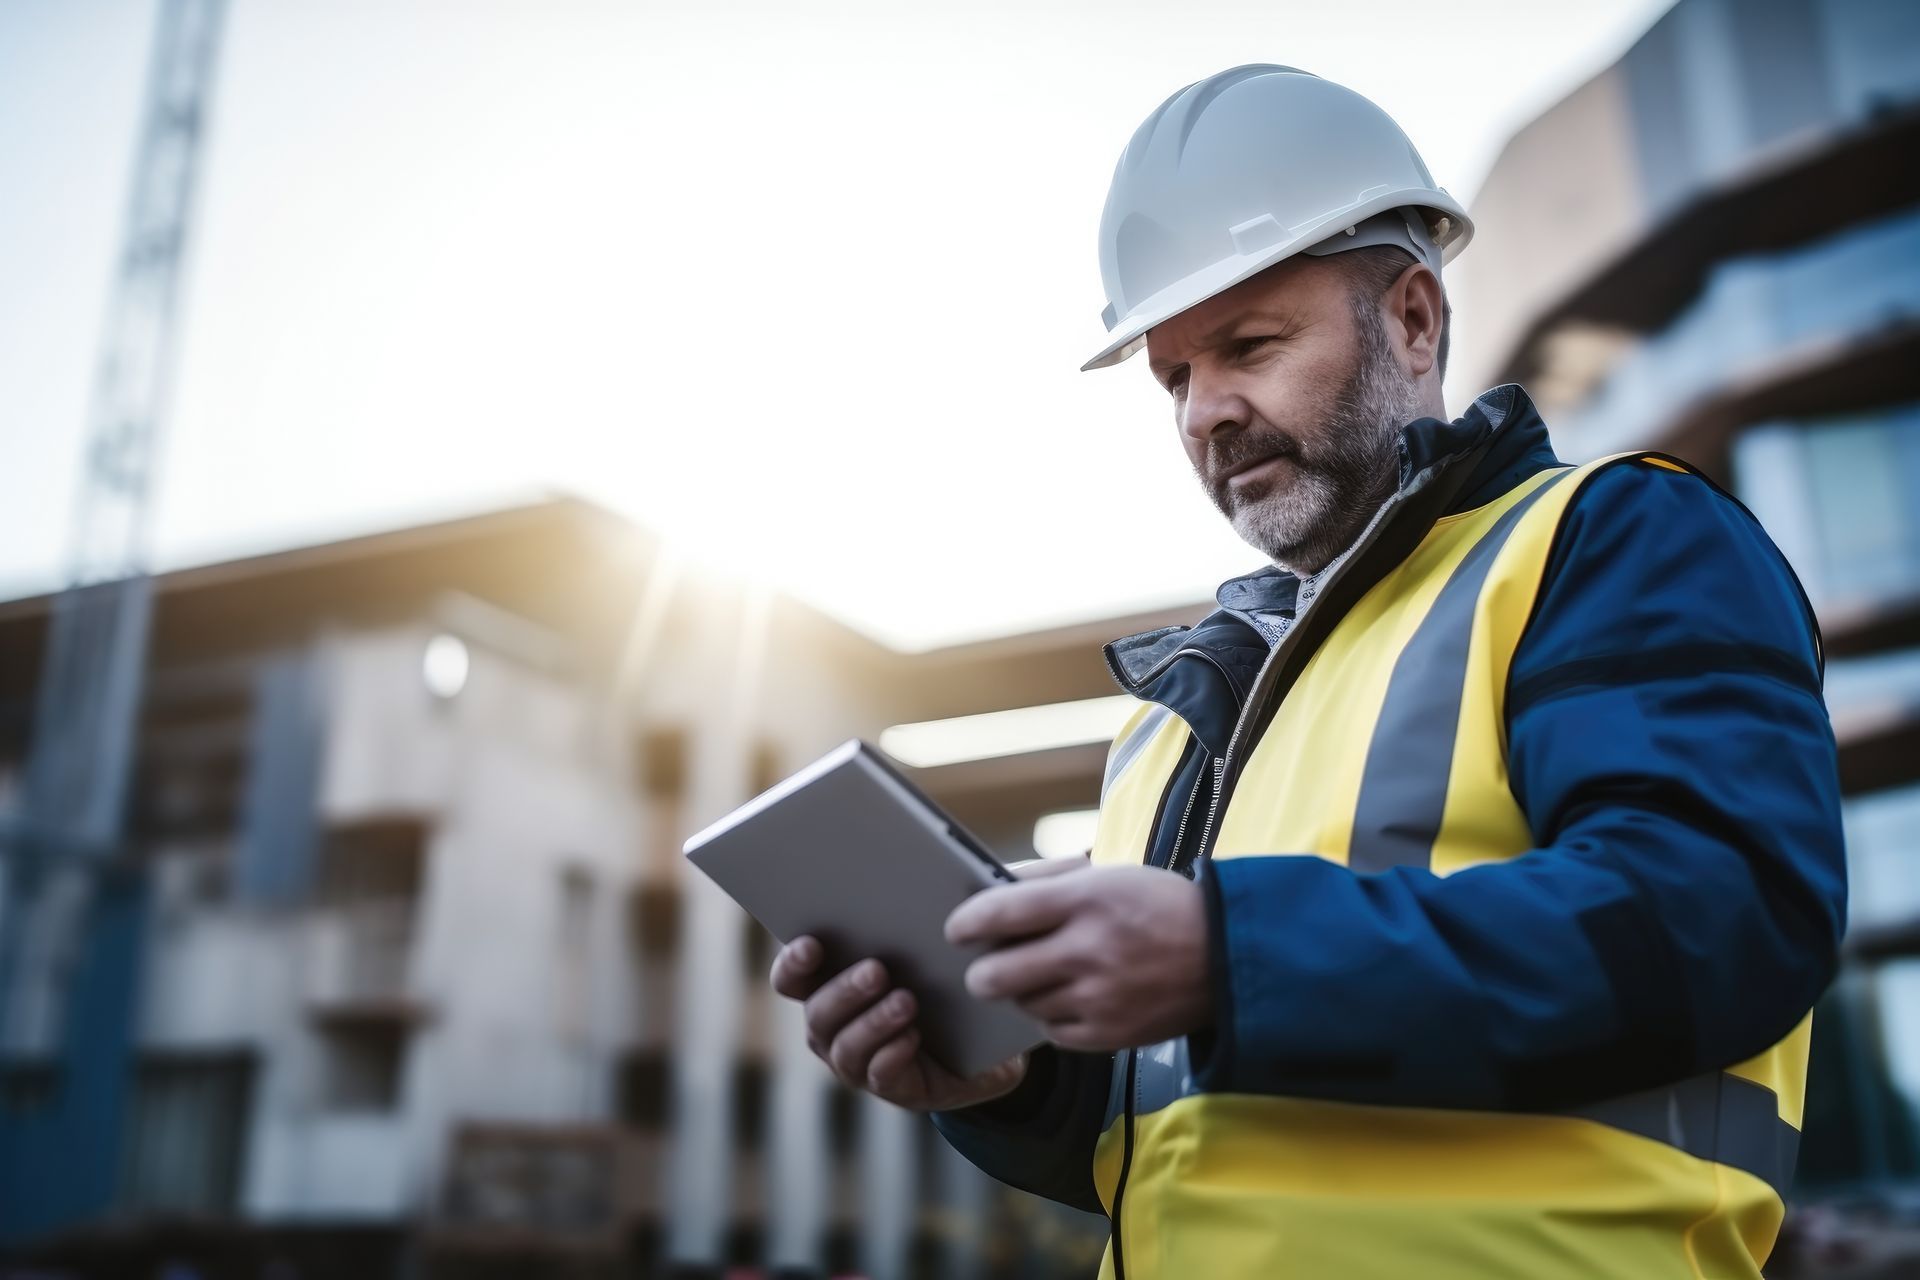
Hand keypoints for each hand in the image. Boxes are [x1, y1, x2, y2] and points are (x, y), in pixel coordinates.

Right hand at [765, 856, 1085, 1110]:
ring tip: (906, 1002)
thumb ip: (991, 892)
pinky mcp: (896, 1086)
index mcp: (840, 976)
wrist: (1000, 1039)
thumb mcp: (973, 931)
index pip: (796, 971)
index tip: (813, 940)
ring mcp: (862, 1057)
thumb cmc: (965, 970)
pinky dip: (891, 1055)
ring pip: (841, 1047)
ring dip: (868, 1023)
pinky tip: (913, 1039)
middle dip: (840, 990)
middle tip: (878, 969)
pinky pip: (879, 1076)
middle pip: (813, 1011)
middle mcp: (840, 1019)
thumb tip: (1059, 854)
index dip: (794, 958)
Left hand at [944, 862, 1212, 1052]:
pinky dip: (1052, 1016)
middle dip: (981, 972)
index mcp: (1086, 900)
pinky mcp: (1109, 1034)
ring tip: (1044, 976)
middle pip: (995, 975)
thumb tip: (990, 888)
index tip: (956, 929)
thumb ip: (1046, 880)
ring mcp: (1099, 997)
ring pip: (1022, 1005)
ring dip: (1022, 993)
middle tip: (985, 967)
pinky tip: (1069, 997)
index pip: (1001, 912)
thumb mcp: (1108, 875)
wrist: (1228, 954)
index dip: (966, 923)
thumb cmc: (1160, 906)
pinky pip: (1052, 1032)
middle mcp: (1088, 950)